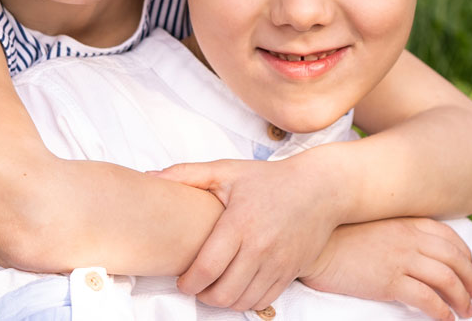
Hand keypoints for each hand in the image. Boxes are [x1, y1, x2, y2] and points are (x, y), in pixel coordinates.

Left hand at [152, 157, 341, 311]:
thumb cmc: (269, 179)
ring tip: (213, 288)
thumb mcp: (227, 170)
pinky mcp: (291, 272)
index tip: (180, 281)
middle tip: (194, 286)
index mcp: (240, 223)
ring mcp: (278, 263)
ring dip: (222, 301)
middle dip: (202, 296)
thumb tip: (152, 176)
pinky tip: (236, 288)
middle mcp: (260, 247)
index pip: (207, 268)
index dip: (188, 283)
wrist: (320, 189)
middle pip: (223, 292)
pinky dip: (246, 302)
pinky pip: (264, 300)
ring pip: (243, 301)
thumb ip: (187, 174)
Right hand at [300, 217, 471, 320]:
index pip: (449, 238)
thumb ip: (395, 229)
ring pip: (447, 280)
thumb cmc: (337, 236)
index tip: (470, 270)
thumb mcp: (372, 224)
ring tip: (466, 312)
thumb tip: (413, 245)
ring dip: (462, 299)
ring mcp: (401, 259)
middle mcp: (409, 238)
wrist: (314, 245)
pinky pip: (427, 299)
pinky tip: (446, 320)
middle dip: (471, 279)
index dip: (465, 256)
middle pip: (455, 260)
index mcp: (406, 222)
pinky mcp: (389, 281)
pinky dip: (442, 311)